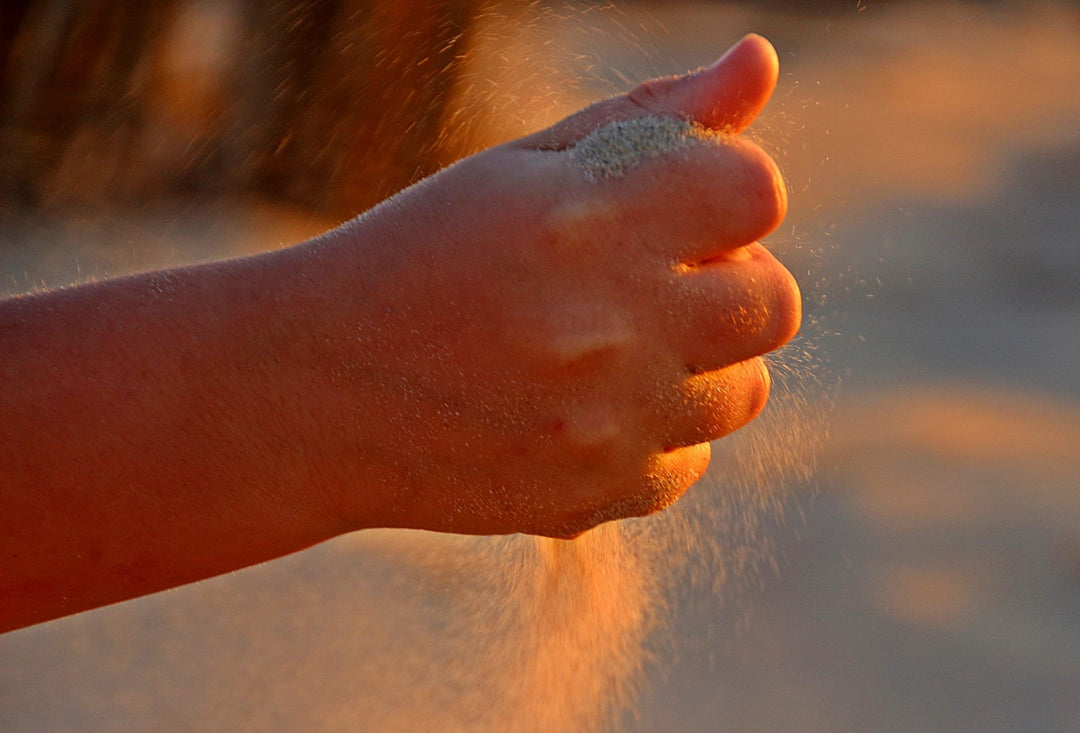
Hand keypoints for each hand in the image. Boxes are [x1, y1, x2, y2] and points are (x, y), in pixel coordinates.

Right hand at [305, 34, 799, 536]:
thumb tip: (761, 60)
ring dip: (699, 361)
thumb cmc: (420, 257)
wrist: (319, 393)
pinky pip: (688, 461)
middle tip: (649, 278)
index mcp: (585, 220)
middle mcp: (607, 328)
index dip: (725, 192)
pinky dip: (654, 434)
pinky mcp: (593, 498)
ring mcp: (604, 427)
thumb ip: (652, 116)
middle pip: (774, 303)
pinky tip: (583, 409)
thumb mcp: (522, 166)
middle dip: (731, 280)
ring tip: (613, 345)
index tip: (679, 204)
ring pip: (745, 391)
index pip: (755, 192)